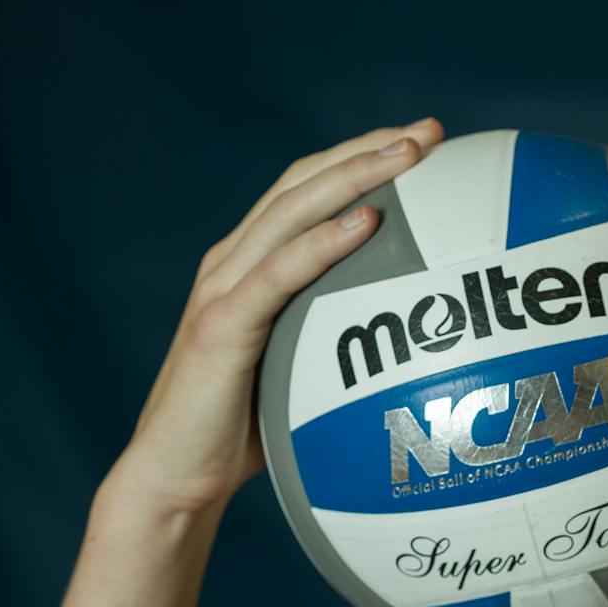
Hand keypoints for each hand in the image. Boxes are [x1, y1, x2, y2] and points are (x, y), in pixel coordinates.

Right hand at [115, 117, 444, 516]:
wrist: (175, 476)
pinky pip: (278, 274)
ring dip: (355, 175)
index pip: (311, 190)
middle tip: (432, 131)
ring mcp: (223, 288)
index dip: (364, 157)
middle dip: (370, 149)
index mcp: (252, 265)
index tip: (425, 141)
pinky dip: (323, 242)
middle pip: (306, 182)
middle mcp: (233, 262)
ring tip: (409, 154)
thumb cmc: (244, 434)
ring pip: (293, 210)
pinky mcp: (221, 325)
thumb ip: (338, 344)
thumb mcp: (303, 373)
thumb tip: (416, 352)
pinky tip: (367, 221)